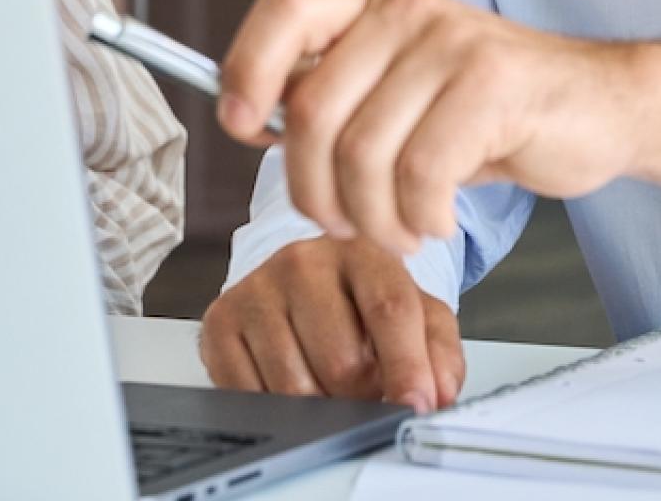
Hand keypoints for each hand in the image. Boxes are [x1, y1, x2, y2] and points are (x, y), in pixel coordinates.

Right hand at [199, 237, 463, 411]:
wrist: (301, 284)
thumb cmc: (362, 304)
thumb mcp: (417, 315)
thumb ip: (439, 352)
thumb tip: (438, 395)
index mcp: (362, 252)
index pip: (390, 310)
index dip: (408, 366)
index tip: (415, 406)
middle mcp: (303, 262)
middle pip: (342, 360)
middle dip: (362, 395)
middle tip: (366, 390)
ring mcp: (257, 289)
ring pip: (295, 386)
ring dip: (319, 407)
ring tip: (328, 386)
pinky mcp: (221, 320)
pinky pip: (249, 392)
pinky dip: (274, 406)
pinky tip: (286, 383)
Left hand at [218, 0, 660, 256]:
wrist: (602, 106)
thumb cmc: (493, 111)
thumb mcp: (404, 92)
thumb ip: (339, 99)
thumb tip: (252, 124)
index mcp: (374, 6)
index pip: (286, 9)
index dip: (246, 65)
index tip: (240, 125)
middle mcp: (407, 12)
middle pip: (312, 111)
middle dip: (314, 190)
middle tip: (345, 224)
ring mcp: (452, 44)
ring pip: (363, 153)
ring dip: (372, 218)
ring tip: (399, 230)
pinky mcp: (493, 85)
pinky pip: (420, 172)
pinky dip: (418, 217)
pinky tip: (436, 219)